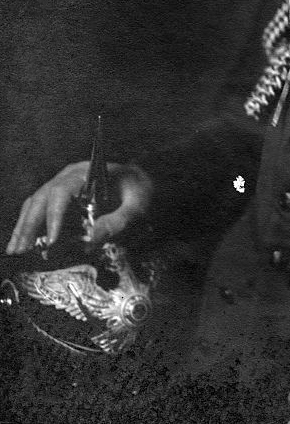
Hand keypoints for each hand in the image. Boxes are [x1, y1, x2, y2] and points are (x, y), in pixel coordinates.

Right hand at [5, 161, 152, 253]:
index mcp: (86, 173)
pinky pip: (38, 209)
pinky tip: (21, 243)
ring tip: (15, 250)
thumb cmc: (139, 192)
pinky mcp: (60, 197)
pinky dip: (28, 226)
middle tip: (22, 250)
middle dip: (30, 225)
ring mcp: (62, 185)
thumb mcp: (137, 206)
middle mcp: (69, 176)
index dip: (54, 217)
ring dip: (24, 227)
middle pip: (42, 198)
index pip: (62, 192)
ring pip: (35, 203)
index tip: (52, 241)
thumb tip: (91, 240)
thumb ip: (117, 221)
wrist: (140, 182)